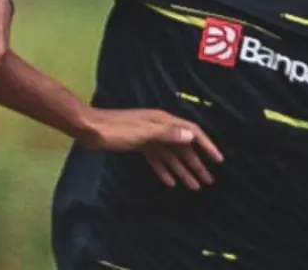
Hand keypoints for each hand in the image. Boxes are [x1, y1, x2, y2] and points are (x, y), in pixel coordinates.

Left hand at [83, 107, 223, 190]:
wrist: (89, 128)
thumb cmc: (115, 130)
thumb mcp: (143, 132)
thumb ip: (166, 133)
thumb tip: (191, 134)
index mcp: (162, 121)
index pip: (191, 132)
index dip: (206, 145)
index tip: (218, 160)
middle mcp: (158, 127)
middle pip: (182, 146)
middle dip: (196, 164)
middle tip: (208, 181)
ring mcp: (147, 136)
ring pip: (170, 155)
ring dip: (182, 170)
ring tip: (194, 186)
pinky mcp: (137, 144)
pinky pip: (156, 158)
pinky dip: (163, 169)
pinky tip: (170, 181)